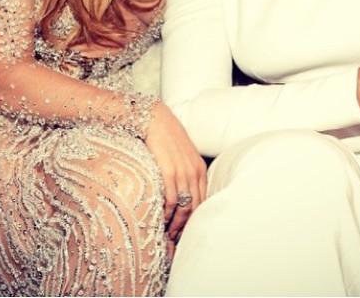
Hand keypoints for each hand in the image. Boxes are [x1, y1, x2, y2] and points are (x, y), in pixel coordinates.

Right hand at [145, 102, 206, 242]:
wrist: (156, 120)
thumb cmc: (167, 138)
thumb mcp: (183, 155)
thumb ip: (186, 173)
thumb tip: (183, 194)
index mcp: (200, 169)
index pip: (203, 202)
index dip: (195, 220)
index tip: (186, 233)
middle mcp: (195, 172)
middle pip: (195, 208)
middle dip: (186, 227)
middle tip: (176, 240)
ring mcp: (183, 172)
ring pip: (184, 207)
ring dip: (176, 224)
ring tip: (167, 235)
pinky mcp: (169, 171)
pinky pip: (171, 199)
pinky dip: (167, 213)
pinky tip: (161, 219)